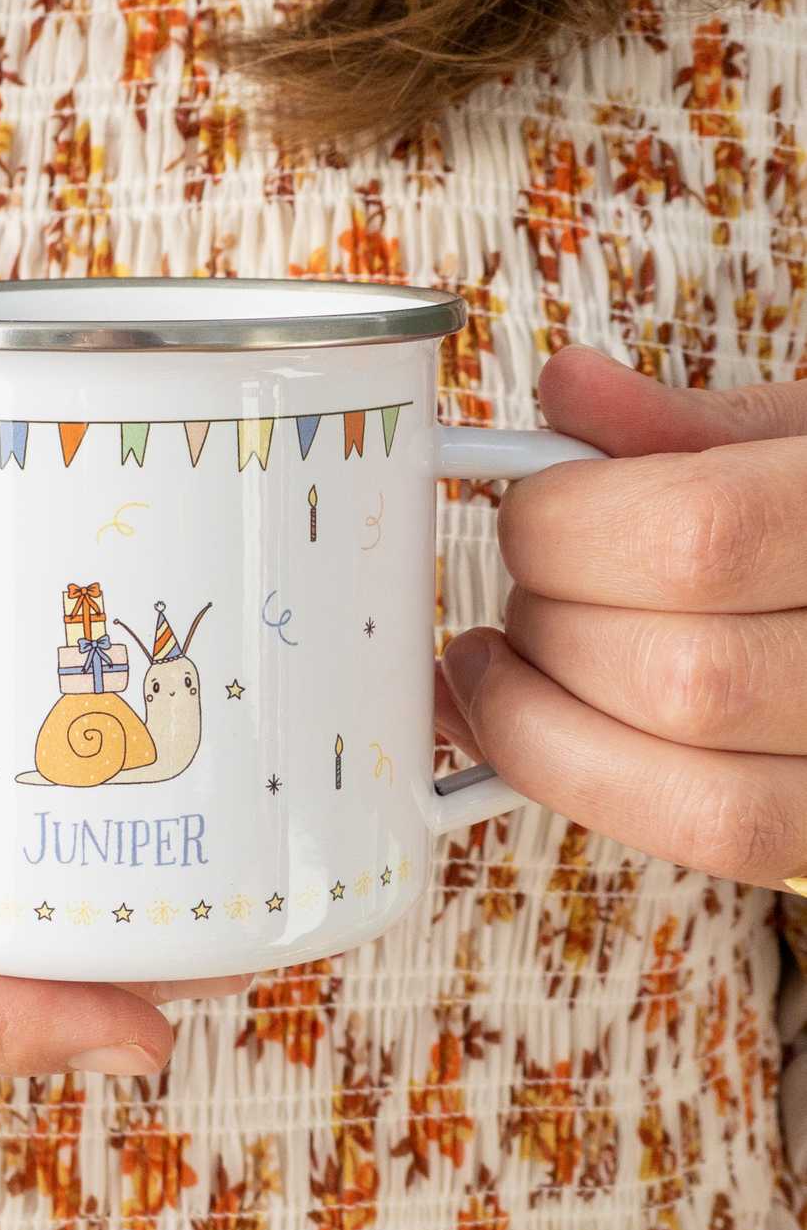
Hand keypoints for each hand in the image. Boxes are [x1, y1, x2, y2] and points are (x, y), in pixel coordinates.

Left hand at [437, 345, 806, 889]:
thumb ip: (693, 427)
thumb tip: (569, 389)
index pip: (699, 539)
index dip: (571, 528)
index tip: (532, 511)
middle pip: (684, 677)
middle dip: (555, 627)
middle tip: (531, 585)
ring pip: (693, 789)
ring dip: (549, 725)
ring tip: (514, 663)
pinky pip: (714, 839)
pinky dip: (590, 786)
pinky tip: (538, 731)